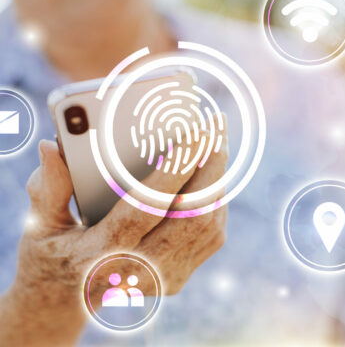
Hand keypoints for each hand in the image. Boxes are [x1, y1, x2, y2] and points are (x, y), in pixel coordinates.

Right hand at [0, 125, 227, 346]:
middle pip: (191, 215)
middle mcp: (140, 269)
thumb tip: (51, 147)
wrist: (68, 300)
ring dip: (217, 180)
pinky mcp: (178, 275)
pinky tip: (213, 174)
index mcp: (103, 254)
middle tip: (216, 129)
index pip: (148, 206)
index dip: (175, 168)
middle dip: (210, 167)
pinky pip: (210, 235)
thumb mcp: (41, 224)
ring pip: (208, 224)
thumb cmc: (52, 255)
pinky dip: (216, 199)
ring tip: (218, 144)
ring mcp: (164, 277)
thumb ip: (48, 187)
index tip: (196, 132)